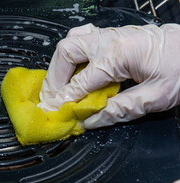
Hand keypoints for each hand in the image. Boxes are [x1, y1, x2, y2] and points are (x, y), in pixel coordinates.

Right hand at [38, 23, 179, 128]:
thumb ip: (119, 110)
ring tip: (59, 86)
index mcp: (119, 54)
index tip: (52, 112)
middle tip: (52, 99)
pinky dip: (72, 54)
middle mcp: (109, 40)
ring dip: (59, 65)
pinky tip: (73, 67)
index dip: (63, 100)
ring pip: (70, 42)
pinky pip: (81, 38)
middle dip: (54, 78)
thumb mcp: (155, 97)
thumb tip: (90, 121)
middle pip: (66, 53)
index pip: (79, 82)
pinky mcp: (111, 35)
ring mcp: (109, 34)